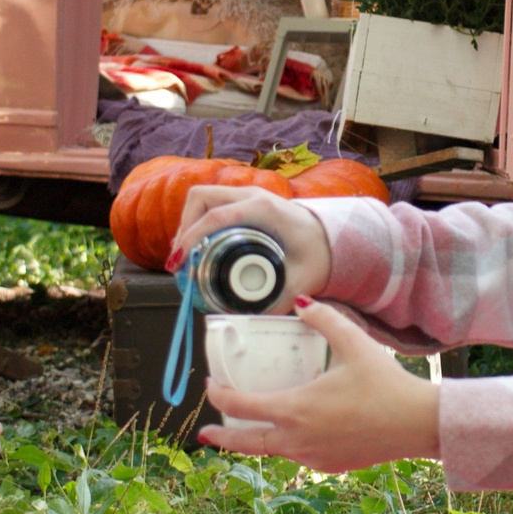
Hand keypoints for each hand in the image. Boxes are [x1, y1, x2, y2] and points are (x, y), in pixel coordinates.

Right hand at [170, 187, 333, 296]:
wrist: (333, 237)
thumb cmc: (319, 254)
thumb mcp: (302, 280)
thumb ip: (278, 300)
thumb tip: (246, 318)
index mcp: (264, 209)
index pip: (216, 216)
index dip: (191, 238)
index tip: (179, 263)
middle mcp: (252, 195)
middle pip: (201, 198)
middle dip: (184, 227)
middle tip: (180, 261)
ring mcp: (248, 195)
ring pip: (203, 198)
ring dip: (188, 223)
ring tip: (184, 256)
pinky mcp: (245, 202)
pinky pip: (212, 204)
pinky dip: (199, 222)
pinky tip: (198, 247)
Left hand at [200, 299, 439, 470]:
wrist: (417, 424)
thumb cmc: (386, 385)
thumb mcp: (353, 343)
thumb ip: (323, 318)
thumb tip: (302, 300)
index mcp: (295, 409)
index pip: (242, 406)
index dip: (220, 395)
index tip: (212, 386)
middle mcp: (297, 439)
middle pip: (246, 442)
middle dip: (222, 436)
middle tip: (205, 432)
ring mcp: (313, 456)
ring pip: (272, 451)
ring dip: (255, 441)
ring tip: (248, 431)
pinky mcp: (331, 465)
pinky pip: (298, 456)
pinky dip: (286, 446)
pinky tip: (293, 435)